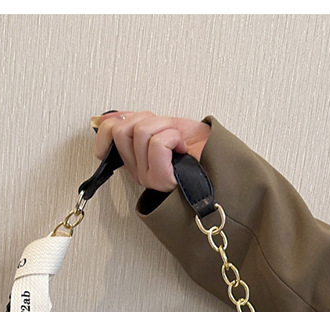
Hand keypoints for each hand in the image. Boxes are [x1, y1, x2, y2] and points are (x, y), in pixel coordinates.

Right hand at [91, 111, 210, 191]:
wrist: (220, 160)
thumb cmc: (199, 146)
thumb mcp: (164, 126)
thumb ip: (138, 121)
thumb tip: (110, 115)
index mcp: (134, 157)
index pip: (108, 133)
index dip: (109, 123)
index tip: (117, 121)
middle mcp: (137, 169)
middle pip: (122, 128)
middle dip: (149, 120)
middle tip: (166, 131)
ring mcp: (147, 176)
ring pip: (141, 132)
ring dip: (165, 128)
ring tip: (176, 141)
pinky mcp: (160, 178)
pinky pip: (157, 144)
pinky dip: (172, 138)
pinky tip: (180, 149)